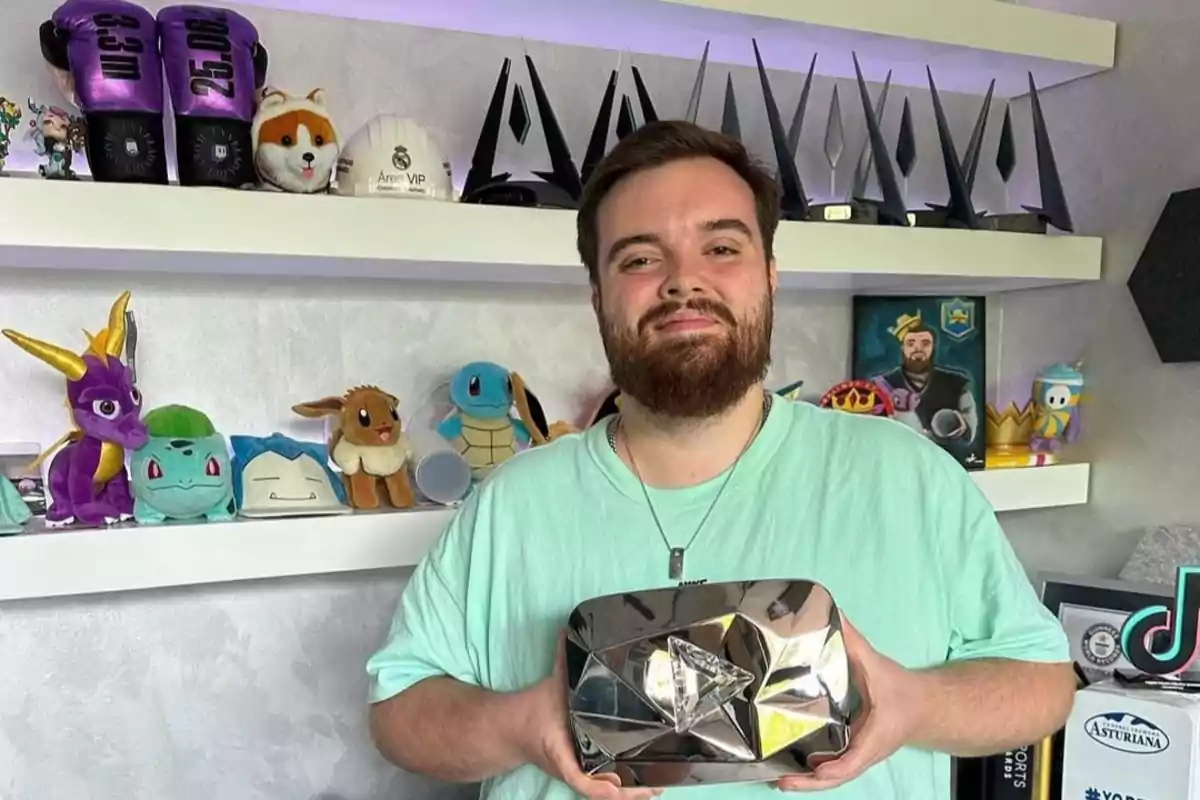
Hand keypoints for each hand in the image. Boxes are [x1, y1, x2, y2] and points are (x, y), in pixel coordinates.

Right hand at [516, 632, 662, 799]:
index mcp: (561, 751)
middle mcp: (570, 767)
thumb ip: (561, 661)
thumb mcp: (550, 685)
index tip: (617, 781)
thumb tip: (566, 632)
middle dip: (627, 791)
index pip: (578, 777)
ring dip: (628, 793)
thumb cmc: (534, 710)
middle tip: (654, 785)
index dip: (598, 785)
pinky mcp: (579, 771)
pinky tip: (643, 788)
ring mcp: (575, 772)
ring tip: (656, 788)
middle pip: (598, 790)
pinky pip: (601, 786)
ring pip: (602, 791)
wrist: (512, 729)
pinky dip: (621, 789)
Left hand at [776, 616, 917, 791]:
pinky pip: (834, 766)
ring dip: (809, 781)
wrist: (924, 707)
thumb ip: (855, 643)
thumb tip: (835, 615)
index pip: (855, 759)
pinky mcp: (854, 751)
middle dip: (811, 783)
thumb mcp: (878, 666)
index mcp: (875, 737)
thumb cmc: (902, 691)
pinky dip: (816, 772)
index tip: (817, 769)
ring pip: (834, 775)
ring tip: (781, 781)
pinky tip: (793, 769)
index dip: (836, 767)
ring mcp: (860, 755)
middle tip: (783, 782)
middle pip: (838, 775)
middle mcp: (866, 752)